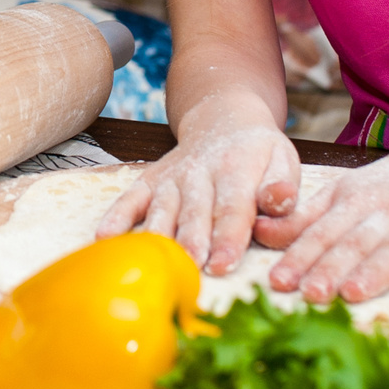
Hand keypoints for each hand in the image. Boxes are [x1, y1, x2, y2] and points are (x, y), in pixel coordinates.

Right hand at [94, 95, 299, 275]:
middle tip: (191, 270)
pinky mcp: (150, 181)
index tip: (224, 265)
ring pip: (162, 209)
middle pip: (195, 211)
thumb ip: (283, 185)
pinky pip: (130, 199)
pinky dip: (116, 217)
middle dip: (192, 242)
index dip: (228, 236)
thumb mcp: (283, 159)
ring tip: (154, 265)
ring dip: (158, 236)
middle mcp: (200, 172)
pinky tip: (105, 239)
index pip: (233, 206)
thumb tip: (279, 202)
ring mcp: (171, 177)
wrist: (222, 118)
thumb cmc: (257, 152)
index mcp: (237, 168)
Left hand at [250, 139, 388, 301]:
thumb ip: (303, 217)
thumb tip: (257, 233)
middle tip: (310, 294)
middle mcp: (385, 208)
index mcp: (352, 198)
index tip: (277, 282)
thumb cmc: (388, 187)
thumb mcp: (342, 193)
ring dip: (376, 271)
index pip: (322, 230)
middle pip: (355, 241)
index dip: (300, 256)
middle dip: (331, 267)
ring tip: (354, 294)